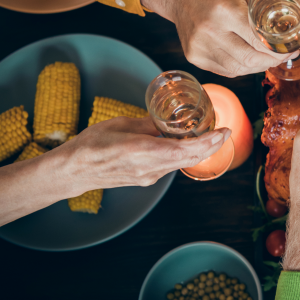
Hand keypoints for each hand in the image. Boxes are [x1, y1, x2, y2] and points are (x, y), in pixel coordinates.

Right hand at [61, 116, 230, 192]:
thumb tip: (167, 120)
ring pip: (182, 163)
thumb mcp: (120, 125)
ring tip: (213, 136)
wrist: (74, 171)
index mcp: (141, 152)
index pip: (183, 149)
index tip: (222, 132)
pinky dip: (185, 155)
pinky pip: (172, 166)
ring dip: (200, 150)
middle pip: (189, 158)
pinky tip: (190, 145)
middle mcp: (149, 168)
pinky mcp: (146, 179)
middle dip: (211, 146)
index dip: (207, 142)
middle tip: (225, 132)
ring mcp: (149, 177)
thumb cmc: (91, 145)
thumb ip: (147, 124)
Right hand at [141, 0, 293, 76]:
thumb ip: (264, 12)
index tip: (289, 50)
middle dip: (271, 61)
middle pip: (249, 58)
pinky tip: (249, 60)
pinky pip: (226, 70)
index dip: (278, 50)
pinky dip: (242, 68)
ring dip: (257, 67)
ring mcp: (200, 47)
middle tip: (282, 57)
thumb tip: (291, 29)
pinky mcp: (194, 57)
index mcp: (225, 11)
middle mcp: (210, 31)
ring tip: (268, 60)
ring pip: (238, 69)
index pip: (258, 40)